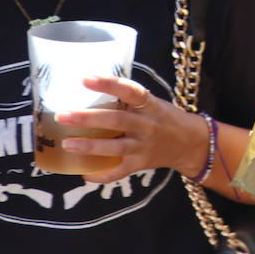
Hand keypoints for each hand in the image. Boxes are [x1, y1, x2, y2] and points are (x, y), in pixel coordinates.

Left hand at [55, 76, 207, 183]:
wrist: (191, 143)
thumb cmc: (165, 119)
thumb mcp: (154, 104)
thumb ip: (130, 100)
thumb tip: (91, 88)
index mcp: (151, 106)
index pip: (131, 91)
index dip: (109, 84)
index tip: (86, 79)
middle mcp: (148, 126)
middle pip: (117, 121)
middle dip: (88, 118)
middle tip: (63, 115)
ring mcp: (144, 146)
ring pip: (115, 148)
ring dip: (89, 146)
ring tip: (67, 143)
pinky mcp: (140, 164)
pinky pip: (119, 172)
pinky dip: (101, 174)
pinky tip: (84, 173)